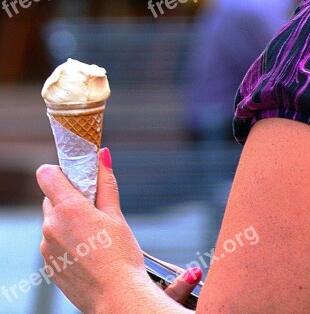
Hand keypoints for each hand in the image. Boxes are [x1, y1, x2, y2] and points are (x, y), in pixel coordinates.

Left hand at [36, 149, 200, 312]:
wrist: (116, 298)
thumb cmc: (120, 255)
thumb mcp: (115, 214)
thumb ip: (105, 182)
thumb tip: (103, 154)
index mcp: (67, 208)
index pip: (46, 175)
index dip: (61, 172)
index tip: (77, 178)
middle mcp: (50, 226)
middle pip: (51, 199)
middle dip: (70, 199)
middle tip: (94, 209)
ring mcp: (47, 248)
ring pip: (53, 222)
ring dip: (68, 222)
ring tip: (94, 236)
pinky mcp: (49, 266)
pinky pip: (53, 244)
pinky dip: (67, 242)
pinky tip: (88, 252)